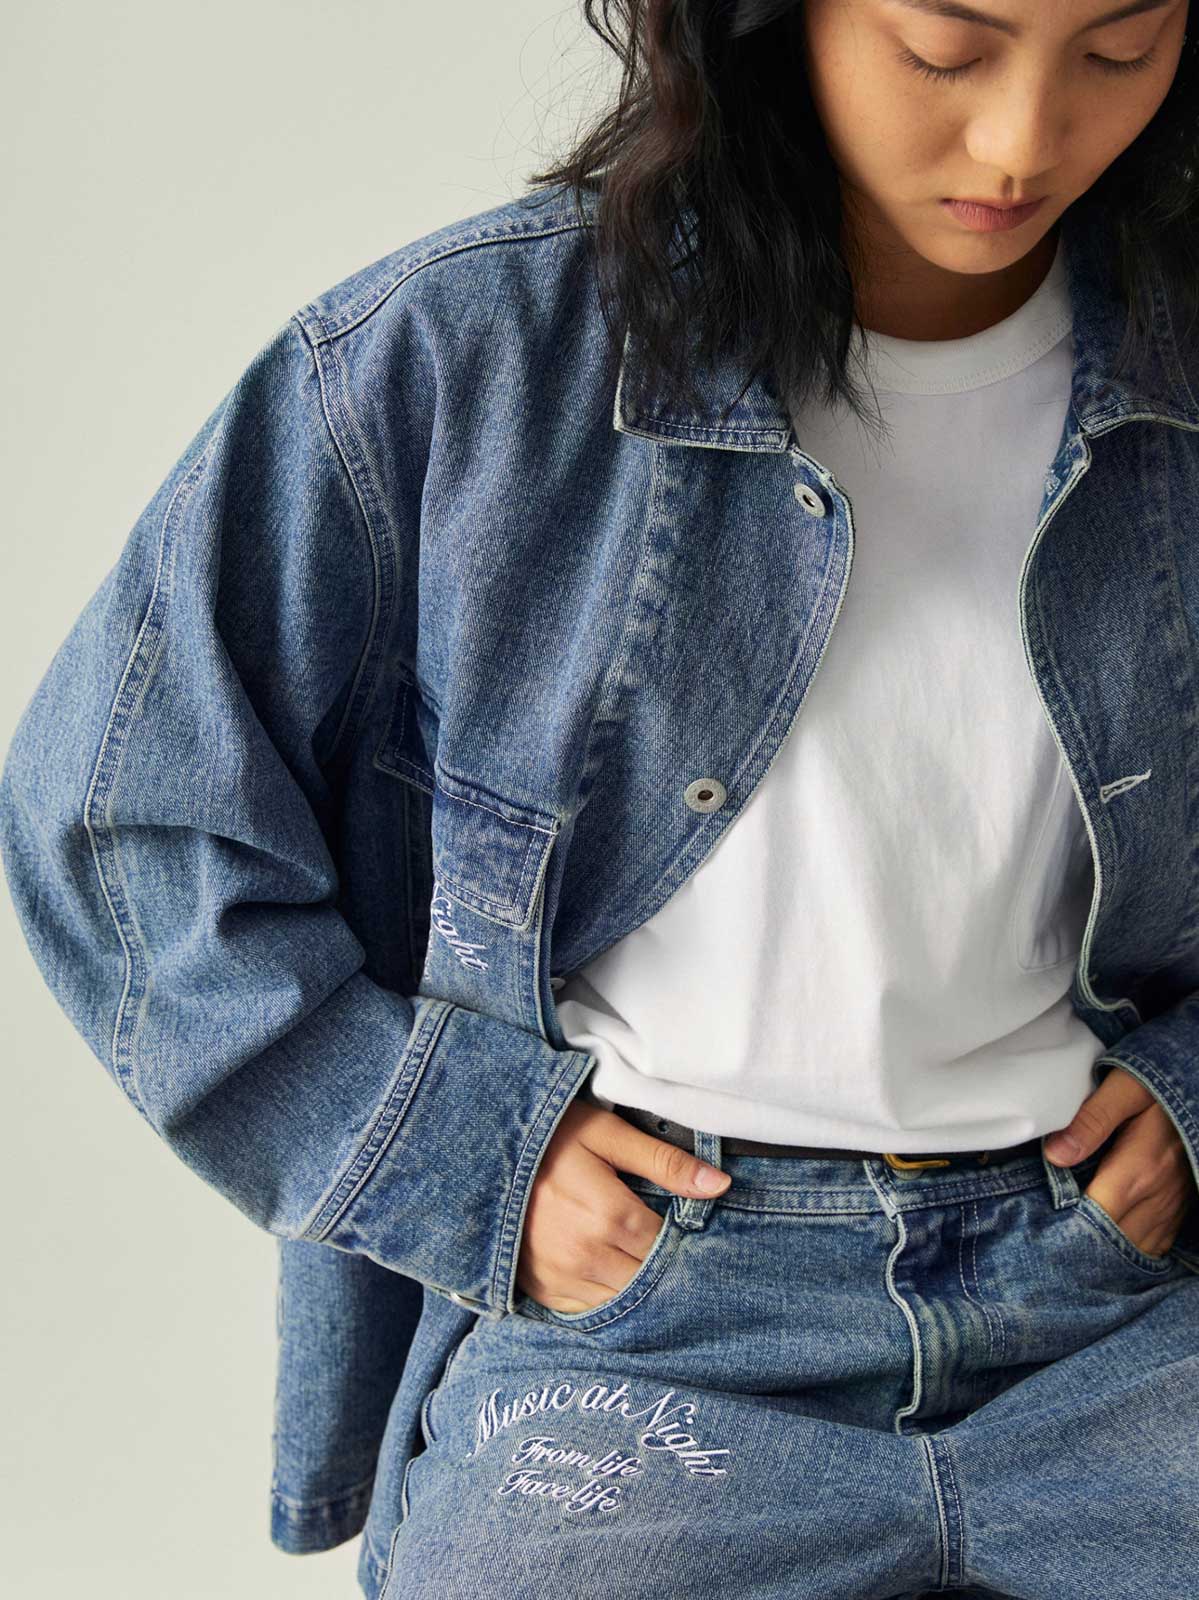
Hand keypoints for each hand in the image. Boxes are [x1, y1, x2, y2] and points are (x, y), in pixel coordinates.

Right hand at [515, 1100, 730, 1312]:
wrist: (480, 1152)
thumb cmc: (551, 1136)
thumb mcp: (608, 1133)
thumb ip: (665, 1162)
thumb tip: (720, 1185)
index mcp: (610, 1215)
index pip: (667, 1245)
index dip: (680, 1236)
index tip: (681, 1222)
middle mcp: (587, 1255)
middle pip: (649, 1277)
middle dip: (660, 1262)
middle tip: (659, 1238)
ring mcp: (562, 1277)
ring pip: (623, 1300)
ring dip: (635, 1283)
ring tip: (633, 1253)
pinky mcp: (541, 1290)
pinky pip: (588, 1310)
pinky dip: (604, 1295)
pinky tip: (607, 1270)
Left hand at [1044, 1066, 1197, 1256]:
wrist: (1198, 1086)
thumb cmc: (1160, 1085)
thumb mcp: (1125, 1089)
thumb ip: (1091, 1120)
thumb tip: (1056, 1155)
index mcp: (1139, 1171)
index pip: (1095, 1216)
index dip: (1064, 1221)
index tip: (1039, 1217)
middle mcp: (1158, 1198)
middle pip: (1113, 1241)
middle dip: (1079, 1239)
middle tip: (1046, 1228)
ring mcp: (1170, 1207)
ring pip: (1134, 1248)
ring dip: (1104, 1246)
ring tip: (1071, 1233)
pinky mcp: (1177, 1209)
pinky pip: (1152, 1244)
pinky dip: (1128, 1244)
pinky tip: (1106, 1233)